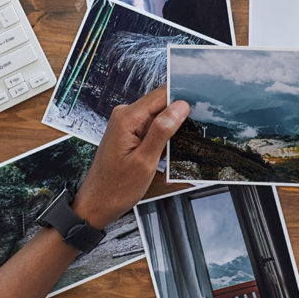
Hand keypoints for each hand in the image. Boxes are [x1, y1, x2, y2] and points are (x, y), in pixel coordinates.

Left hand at [72, 85, 188, 228]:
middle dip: (179, 114)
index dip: (182, 98)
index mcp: (127, 118)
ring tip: (179, 145)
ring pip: (158, 115)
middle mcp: (124, 116)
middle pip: (161, 103)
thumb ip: (162, 131)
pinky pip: (152, 126)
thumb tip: (180, 107)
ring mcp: (126, 124)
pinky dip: (163, 135)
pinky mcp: (129, 132)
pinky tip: (167, 150)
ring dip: (171, 127)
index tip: (200, 106)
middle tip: (194, 130)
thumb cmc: (116, 187)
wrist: (98, 203)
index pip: (161, 94)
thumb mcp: (145, 161)